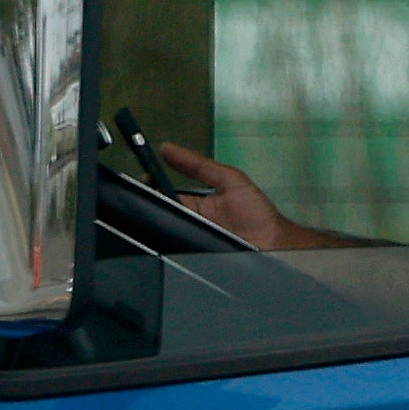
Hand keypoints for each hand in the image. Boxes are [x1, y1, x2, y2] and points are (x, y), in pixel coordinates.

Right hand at [148, 140, 296, 249]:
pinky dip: (165, 248)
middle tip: (134, 202)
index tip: (138, 182)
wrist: (274, 245)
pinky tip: (158, 242)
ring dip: (152, 228)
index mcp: (194, 204)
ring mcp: (189, 242)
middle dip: (146, 208)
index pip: (164, 195)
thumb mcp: (229, 180)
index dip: (150, 188)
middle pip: (160, 216)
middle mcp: (188, 223)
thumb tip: (166, 148)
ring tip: (140, 221)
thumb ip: (200, 166)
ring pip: (162, 235)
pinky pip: (173, 254)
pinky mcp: (192, 261)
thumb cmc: (255, 211)